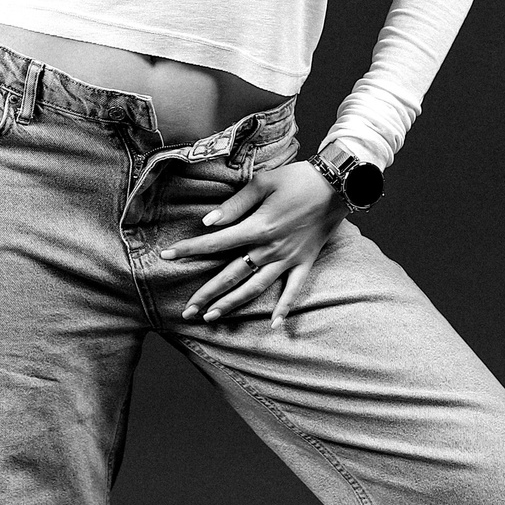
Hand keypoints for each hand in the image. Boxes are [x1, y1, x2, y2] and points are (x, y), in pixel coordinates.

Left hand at [161, 160, 339, 329]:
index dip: (189, 250)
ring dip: (233, 304)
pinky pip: (294, 290)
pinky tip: (275, 325)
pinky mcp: (305, 262)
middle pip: (231, 275)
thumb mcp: (262, 183)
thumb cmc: (297, 179)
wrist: (338, 184)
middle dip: (206, 293)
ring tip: (211, 317)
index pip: (215, 243)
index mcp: (257, 227)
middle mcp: (270, 249)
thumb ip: (234, 204)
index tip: (167, 256)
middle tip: (186, 311)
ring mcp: (288, 259)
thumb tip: (208, 223)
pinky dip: (286, 308)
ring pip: (255, 288)